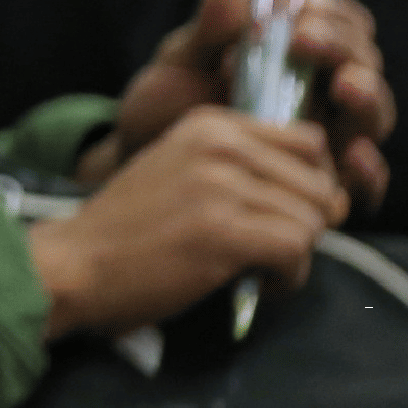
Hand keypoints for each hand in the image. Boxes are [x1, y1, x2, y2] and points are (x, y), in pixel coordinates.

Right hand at [34, 105, 343, 338]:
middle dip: (306, 224)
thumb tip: (335, 198)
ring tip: (259, 269)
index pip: (309, 142)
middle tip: (269, 250)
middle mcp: (219, 144)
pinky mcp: (224, 230)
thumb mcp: (180, 171)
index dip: (310, 183)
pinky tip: (259, 284)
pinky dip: (289, 278)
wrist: (72, 265)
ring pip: (313, 220)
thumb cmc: (128, 229)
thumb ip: (243, 168)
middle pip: (319, 184)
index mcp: (209, 124)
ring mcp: (220, 185)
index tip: (281, 213)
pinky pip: (297, 250)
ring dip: (296, 255)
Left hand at [91, 0, 391, 212]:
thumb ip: (209, 27)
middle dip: (344, 47)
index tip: (301, 6)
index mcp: (296, 53)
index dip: (333, 11)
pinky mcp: (322, 183)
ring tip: (344, 85)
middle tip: (306, 40)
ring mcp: (327, 137)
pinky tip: (352, 157)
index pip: (341, 22)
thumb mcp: (180, 62)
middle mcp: (322, 92)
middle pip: (364, 64)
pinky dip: (370, 170)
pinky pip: (364, 181)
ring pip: (371, 116)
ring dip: (367, 97)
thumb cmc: (164, 105)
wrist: (138, 164)